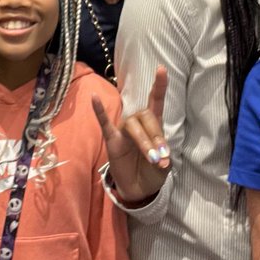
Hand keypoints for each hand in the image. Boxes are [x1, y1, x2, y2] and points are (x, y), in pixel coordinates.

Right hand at [92, 66, 170, 203]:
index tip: (161, 69)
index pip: (156, 101)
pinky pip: (104, 123)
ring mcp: (123, 130)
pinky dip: (99, 111)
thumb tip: (160, 158)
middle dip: (155, 135)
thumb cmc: (152, 171)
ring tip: (153, 158)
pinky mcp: (112, 140)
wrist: (139, 189)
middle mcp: (138, 123)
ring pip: (132, 124)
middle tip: (162, 156)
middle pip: (145, 116)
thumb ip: (163, 159)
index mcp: (153, 124)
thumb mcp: (164, 166)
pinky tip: (95, 98)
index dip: (159, 86)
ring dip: (143, 140)